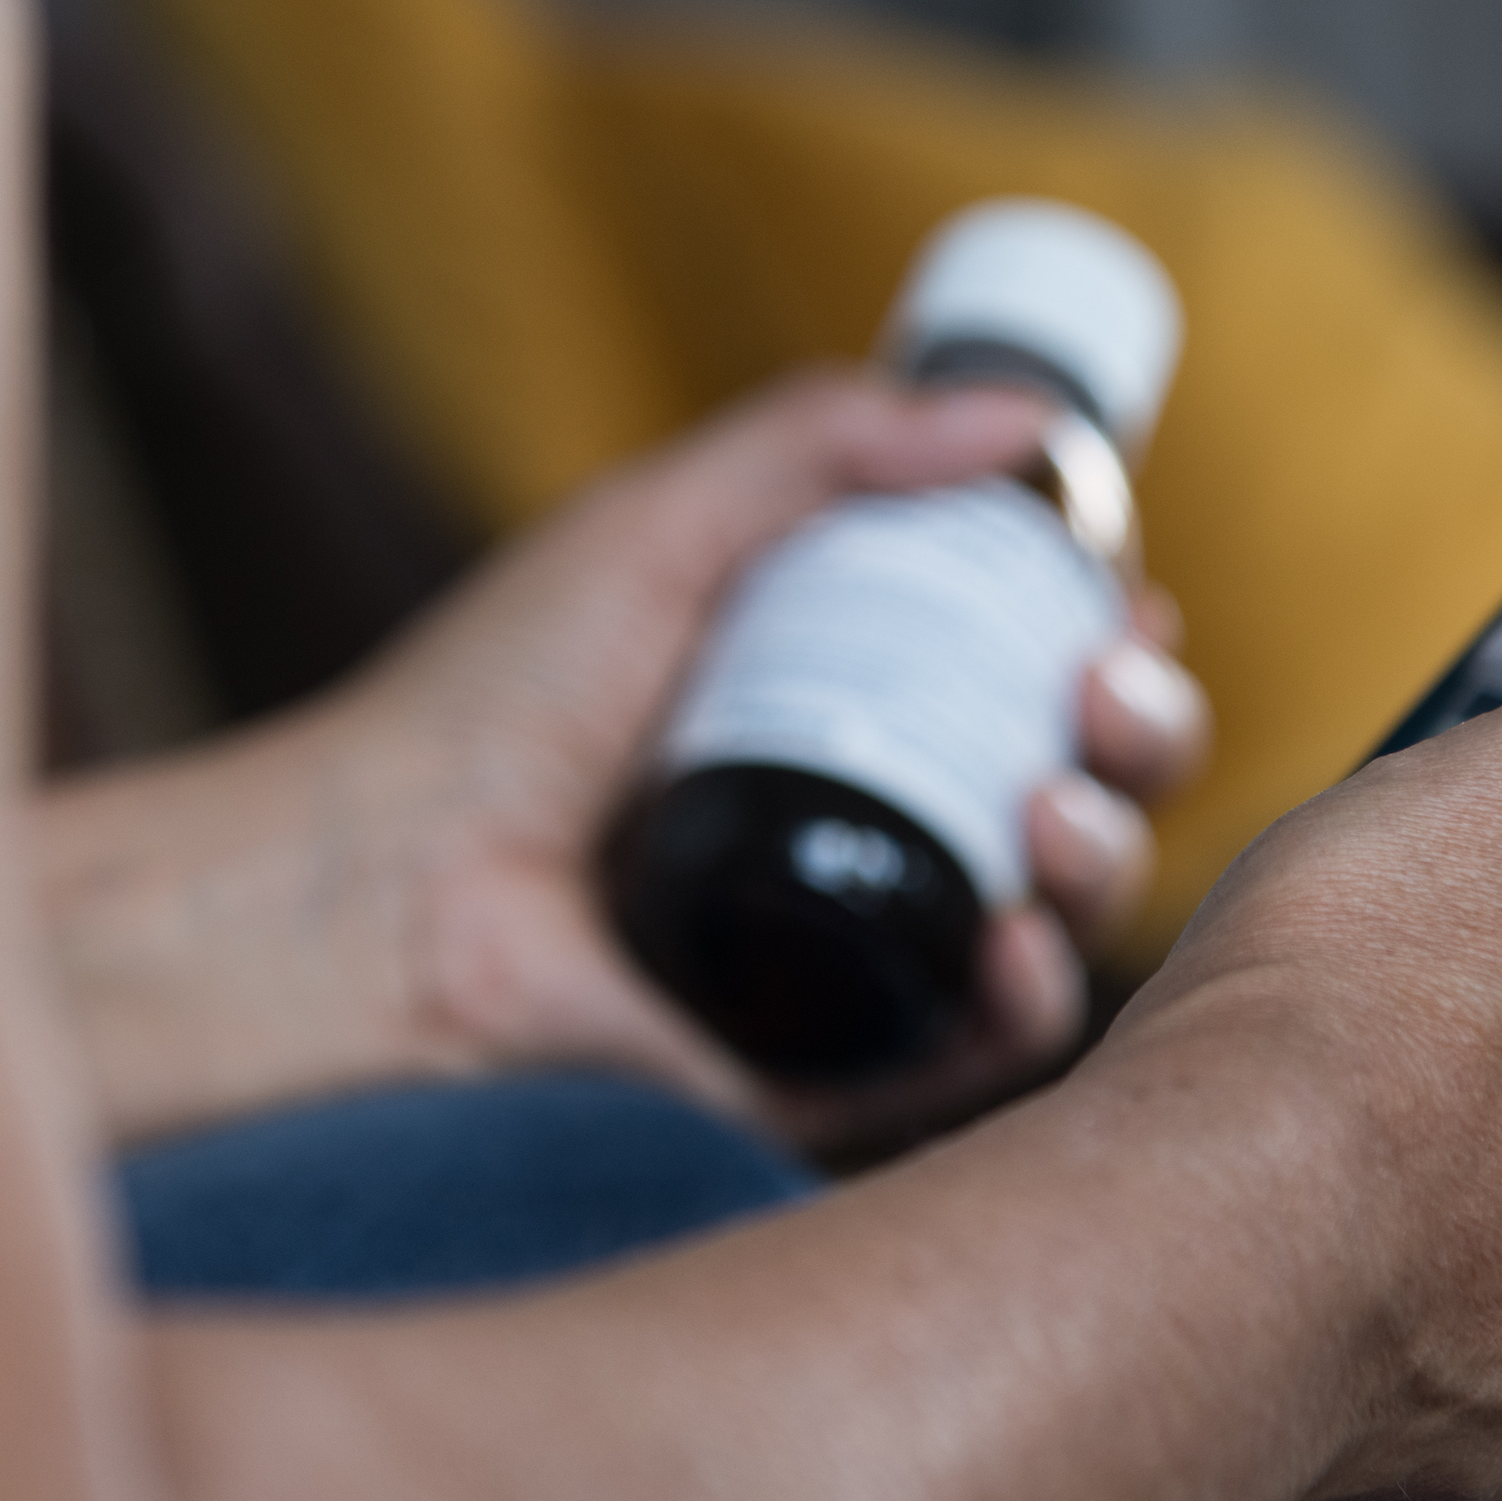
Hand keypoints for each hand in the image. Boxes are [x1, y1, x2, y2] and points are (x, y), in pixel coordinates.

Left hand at [38, 371, 1210, 1155]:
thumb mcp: (661, 528)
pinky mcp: (816, 1087)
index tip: (1125, 599)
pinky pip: (968, 1068)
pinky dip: (1029, 1011)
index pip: (1031, 676)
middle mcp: (859, 837)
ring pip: (1051, 927)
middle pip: (1076, 793)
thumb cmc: (483, 705)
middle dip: (1142, 739)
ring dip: (1105, 860)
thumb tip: (1027, 413)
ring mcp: (846, 966)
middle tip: (1110, 693)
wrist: (359, 893)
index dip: (1109, 642)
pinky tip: (1022, 945)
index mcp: (838, 709)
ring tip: (1056, 808)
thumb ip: (825, 445)